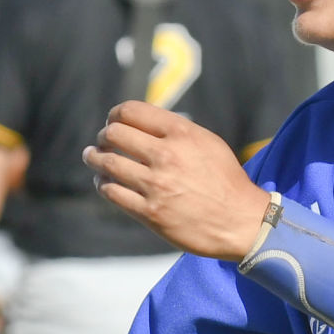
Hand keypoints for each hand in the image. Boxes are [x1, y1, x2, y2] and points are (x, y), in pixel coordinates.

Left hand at [83, 101, 272, 261]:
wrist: (241, 222)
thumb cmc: (225, 180)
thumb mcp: (207, 142)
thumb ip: (175, 130)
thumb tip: (140, 123)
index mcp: (182, 133)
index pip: (131, 111)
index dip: (115, 114)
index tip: (112, 121)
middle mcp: (167, 155)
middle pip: (114, 134)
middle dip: (103, 136)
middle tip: (101, 141)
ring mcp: (156, 185)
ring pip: (107, 163)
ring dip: (94, 158)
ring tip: (92, 157)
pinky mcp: (150, 213)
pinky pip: (111, 192)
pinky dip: (102, 183)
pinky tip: (103, 182)